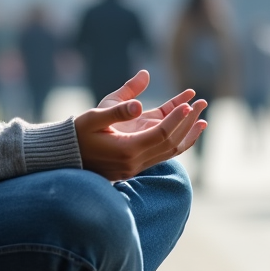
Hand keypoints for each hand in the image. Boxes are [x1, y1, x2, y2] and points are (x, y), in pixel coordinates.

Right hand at [74, 70, 206, 180]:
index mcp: (126, 150)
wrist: (66, 156)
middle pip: (171, 144)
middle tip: (201, 103)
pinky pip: (163, 154)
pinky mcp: (135, 166)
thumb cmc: (78, 133)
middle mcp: (135, 162)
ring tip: (203, 119)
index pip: (160, 134)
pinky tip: (186, 132)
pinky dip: (177, 142)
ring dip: (187, 134)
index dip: (176, 119)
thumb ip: (117, 110)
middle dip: (188, 123)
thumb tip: (138, 104)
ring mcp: (136, 167)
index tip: (188, 103)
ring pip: (170, 152)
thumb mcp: (94, 117)